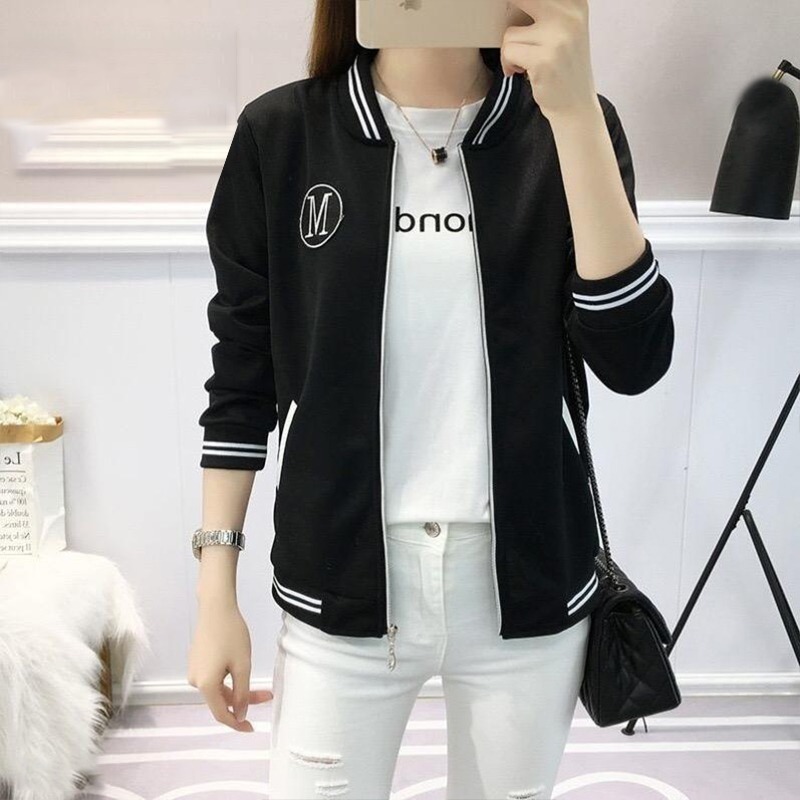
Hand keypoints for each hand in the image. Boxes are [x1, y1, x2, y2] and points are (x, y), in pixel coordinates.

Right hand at [187, 600, 272, 731]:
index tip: (252, 728)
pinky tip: (240, 669)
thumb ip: (241, 694)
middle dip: (243, 701)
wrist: (216, 607)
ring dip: (237, 689)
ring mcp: (194, 670)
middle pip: (221, 700)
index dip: (237, 723)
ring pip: (218, 689)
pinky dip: (228, 679)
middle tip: (267, 695)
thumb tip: (239, 715)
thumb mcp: (242, 666)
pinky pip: (213, 678)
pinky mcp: (196, 660)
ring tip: (258, 681)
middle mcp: (195, 681)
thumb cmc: (232, 634)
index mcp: (205, 685)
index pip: (221, 714)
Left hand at [501, 0, 599, 120]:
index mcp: (575, 1)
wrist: (575, 104)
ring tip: (525, 61)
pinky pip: (508, 51)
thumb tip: (504, 2)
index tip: (519, 10)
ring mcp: (558, 36)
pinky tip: (522, 72)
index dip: (519, 1)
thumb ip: (544, 7)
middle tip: (513, 38)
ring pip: (509, 32)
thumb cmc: (562, 65)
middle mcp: (570, 13)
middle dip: (507, 11)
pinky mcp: (544, 58)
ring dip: (509, 51)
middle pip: (519, 0)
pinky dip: (509, 64)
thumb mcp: (564, 26)